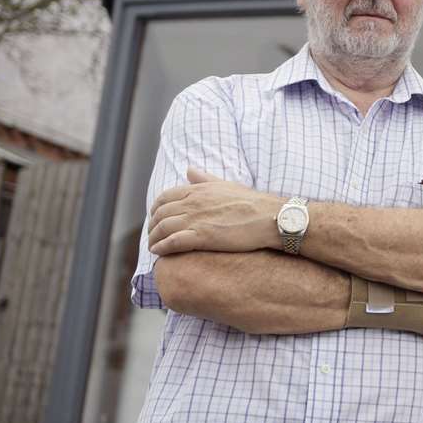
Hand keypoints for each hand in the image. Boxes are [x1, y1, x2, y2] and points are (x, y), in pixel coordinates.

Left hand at [148, 168, 283, 255]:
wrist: (270, 217)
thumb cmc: (252, 203)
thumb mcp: (226, 184)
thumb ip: (204, 178)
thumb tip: (189, 169)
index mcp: (197, 190)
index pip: (163, 198)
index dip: (155, 210)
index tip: (156, 220)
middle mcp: (192, 203)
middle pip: (159, 214)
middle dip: (151, 227)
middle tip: (153, 236)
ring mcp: (196, 220)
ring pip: (162, 228)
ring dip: (153, 239)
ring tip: (154, 247)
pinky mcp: (202, 237)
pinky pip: (172, 242)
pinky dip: (162, 247)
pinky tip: (159, 253)